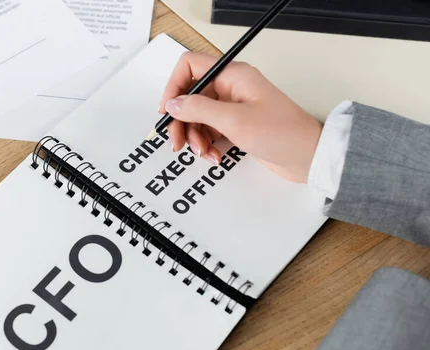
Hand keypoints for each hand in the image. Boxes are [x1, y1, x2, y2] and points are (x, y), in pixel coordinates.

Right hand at [159, 52, 322, 182]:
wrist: (307, 157)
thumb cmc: (283, 133)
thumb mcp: (234, 121)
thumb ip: (199, 109)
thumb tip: (174, 104)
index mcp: (232, 76)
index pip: (190, 67)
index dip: (174, 87)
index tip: (167, 110)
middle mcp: (231, 88)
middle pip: (190, 96)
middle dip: (181, 120)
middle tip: (177, 142)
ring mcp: (233, 107)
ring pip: (197, 117)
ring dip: (194, 137)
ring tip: (203, 152)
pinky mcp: (236, 125)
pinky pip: (209, 131)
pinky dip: (206, 144)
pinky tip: (213, 155)